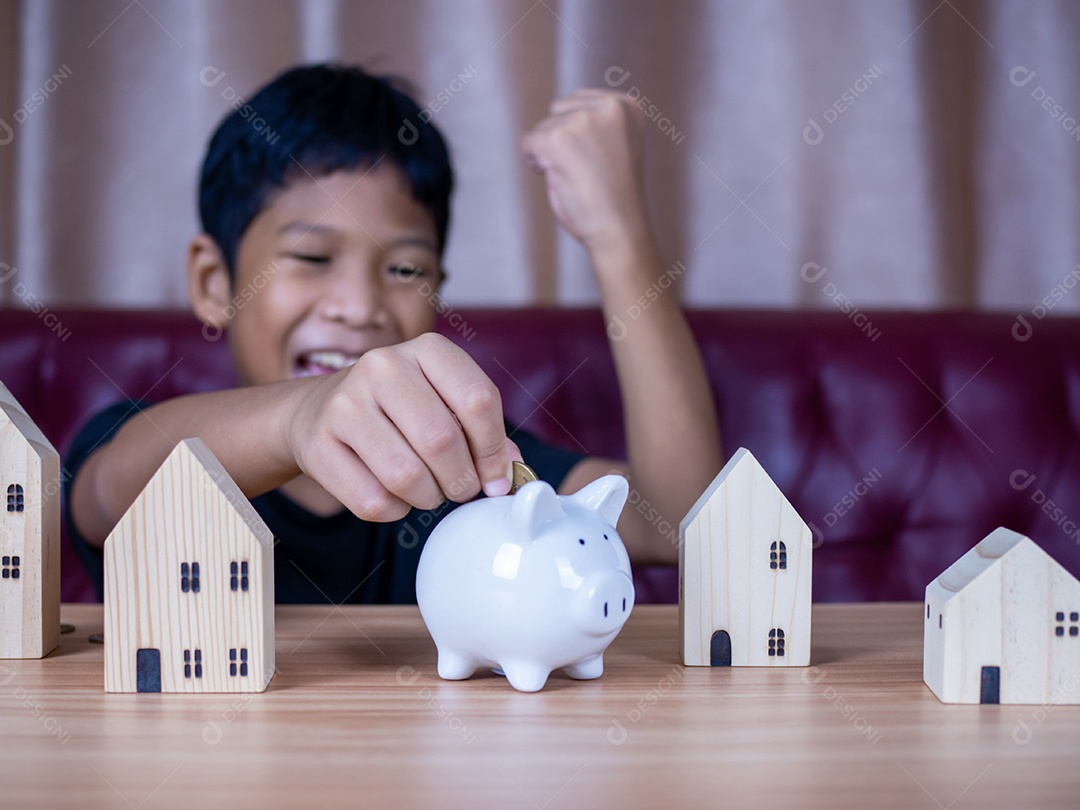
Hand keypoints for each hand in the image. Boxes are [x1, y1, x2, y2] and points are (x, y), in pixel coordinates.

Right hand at [286, 333, 519, 521]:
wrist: (318, 411)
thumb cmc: (399, 410)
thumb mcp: (444, 402)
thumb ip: (483, 431)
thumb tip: (510, 472)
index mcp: (427, 349)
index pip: (478, 399)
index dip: (494, 450)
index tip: (497, 477)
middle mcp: (383, 367)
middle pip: (442, 441)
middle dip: (462, 480)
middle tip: (461, 489)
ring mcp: (345, 404)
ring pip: (406, 476)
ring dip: (429, 497)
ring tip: (428, 490)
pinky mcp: (319, 445)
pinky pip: (374, 501)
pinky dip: (396, 509)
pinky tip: (395, 493)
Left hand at [521, 89, 649, 256]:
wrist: (619, 229)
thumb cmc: (612, 195)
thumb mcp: (614, 144)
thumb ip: (595, 121)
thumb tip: (558, 109)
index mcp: (626, 106)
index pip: (577, 103)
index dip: (577, 136)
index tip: (599, 161)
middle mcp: (609, 107)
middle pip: (558, 111)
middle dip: (562, 140)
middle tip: (587, 170)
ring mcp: (584, 120)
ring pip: (542, 128)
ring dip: (550, 155)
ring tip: (578, 177)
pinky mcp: (560, 138)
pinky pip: (527, 143)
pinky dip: (535, 164)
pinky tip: (560, 179)